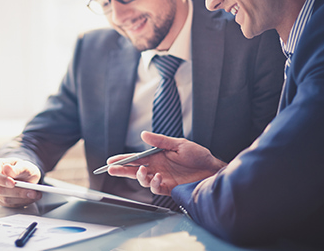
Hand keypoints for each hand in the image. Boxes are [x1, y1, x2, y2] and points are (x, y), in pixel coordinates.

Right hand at [0, 158, 41, 206]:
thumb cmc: (23, 168)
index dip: (1, 180)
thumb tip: (7, 168)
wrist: (25, 175)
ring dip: (22, 198)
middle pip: (0, 189)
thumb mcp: (24, 165)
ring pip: (6, 199)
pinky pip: (11, 204)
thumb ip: (17, 168)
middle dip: (17, 192)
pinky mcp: (1, 201)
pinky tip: (32, 198)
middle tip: (33, 192)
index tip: (13, 183)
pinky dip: (23, 202)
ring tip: (36, 194)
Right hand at [107, 131, 225, 195]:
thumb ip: (160, 141)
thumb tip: (143, 135)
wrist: (212, 170)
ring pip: (143, 180)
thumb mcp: (179, 144)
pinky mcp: (170, 188)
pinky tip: (157, 177)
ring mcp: (162, 178)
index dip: (123, 159)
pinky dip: (154, 184)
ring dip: (139, 176)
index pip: (136, 158)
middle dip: (122, 170)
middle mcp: (157, 168)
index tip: (111, 161)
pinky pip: (156, 188)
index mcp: (157, 156)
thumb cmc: (198, 155)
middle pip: (134, 170)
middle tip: (111, 170)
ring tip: (141, 171)